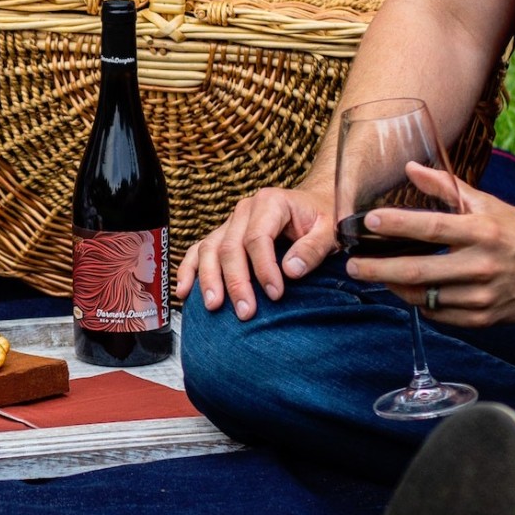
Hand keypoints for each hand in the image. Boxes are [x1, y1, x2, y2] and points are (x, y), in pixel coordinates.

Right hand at [175, 185, 337, 319]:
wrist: (314, 206)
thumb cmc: (321, 219)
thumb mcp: (329, 230)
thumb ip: (313, 248)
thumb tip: (291, 271)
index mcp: (270, 203)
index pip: (258, 238)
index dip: (264, 268)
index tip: (276, 294)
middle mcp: (244, 211)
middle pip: (230, 247)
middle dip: (236, 282)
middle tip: (246, 311)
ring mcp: (229, 223)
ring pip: (209, 250)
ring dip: (209, 280)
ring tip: (214, 306)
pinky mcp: (222, 236)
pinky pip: (199, 251)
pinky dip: (189, 271)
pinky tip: (184, 291)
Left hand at [346, 163, 514, 326]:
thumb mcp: (487, 204)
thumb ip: (446, 188)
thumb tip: (410, 169)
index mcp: (482, 231)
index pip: (431, 228)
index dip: (396, 225)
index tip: (368, 222)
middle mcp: (482, 264)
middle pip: (417, 271)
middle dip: (378, 270)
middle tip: (353, 266)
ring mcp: (483, 295)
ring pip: (425, 297)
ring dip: (395, 288)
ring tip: (377, 277)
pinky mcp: (485, 318)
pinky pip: (440, 315)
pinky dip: (422, 304)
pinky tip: (409, 292)